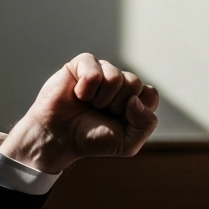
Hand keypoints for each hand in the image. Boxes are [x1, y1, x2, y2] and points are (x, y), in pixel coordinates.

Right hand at [0, 54, 160, 172]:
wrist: (58, 138)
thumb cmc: (91, 139)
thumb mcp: (127, 144)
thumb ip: (145, 125)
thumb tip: (136, 99)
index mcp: (134, 100)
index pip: (150, 94)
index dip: (138, 110)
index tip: (121, 121)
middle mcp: (120, 83)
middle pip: (134, 83)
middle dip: (117, 105)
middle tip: (100, 113)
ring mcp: (102, 71)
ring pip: (115, 77)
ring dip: (101, 98)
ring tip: (88, 104)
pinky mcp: (82, 64)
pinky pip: (94, 70)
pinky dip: (86, 87)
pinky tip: (78, 94)